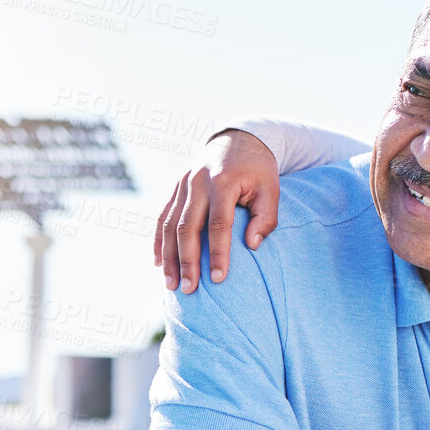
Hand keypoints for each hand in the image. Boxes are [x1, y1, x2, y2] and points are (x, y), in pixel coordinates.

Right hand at [154, 129, 281, 292]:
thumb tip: (252, 246)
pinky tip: (158, 264)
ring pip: (169, 224)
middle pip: (187, 227)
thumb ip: (266, 218)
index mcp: (223, 182)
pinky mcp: (176, 189)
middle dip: (187, 261)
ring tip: (171, 285)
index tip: (218, 279)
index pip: (218, 223)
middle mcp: (198, 183)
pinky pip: (162, 217)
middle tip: (189, 289)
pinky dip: (159, 241)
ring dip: (169, 257)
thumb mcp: (271, 189)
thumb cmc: (258, 170)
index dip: (218, 252)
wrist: (238, 139)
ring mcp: (183, 185)